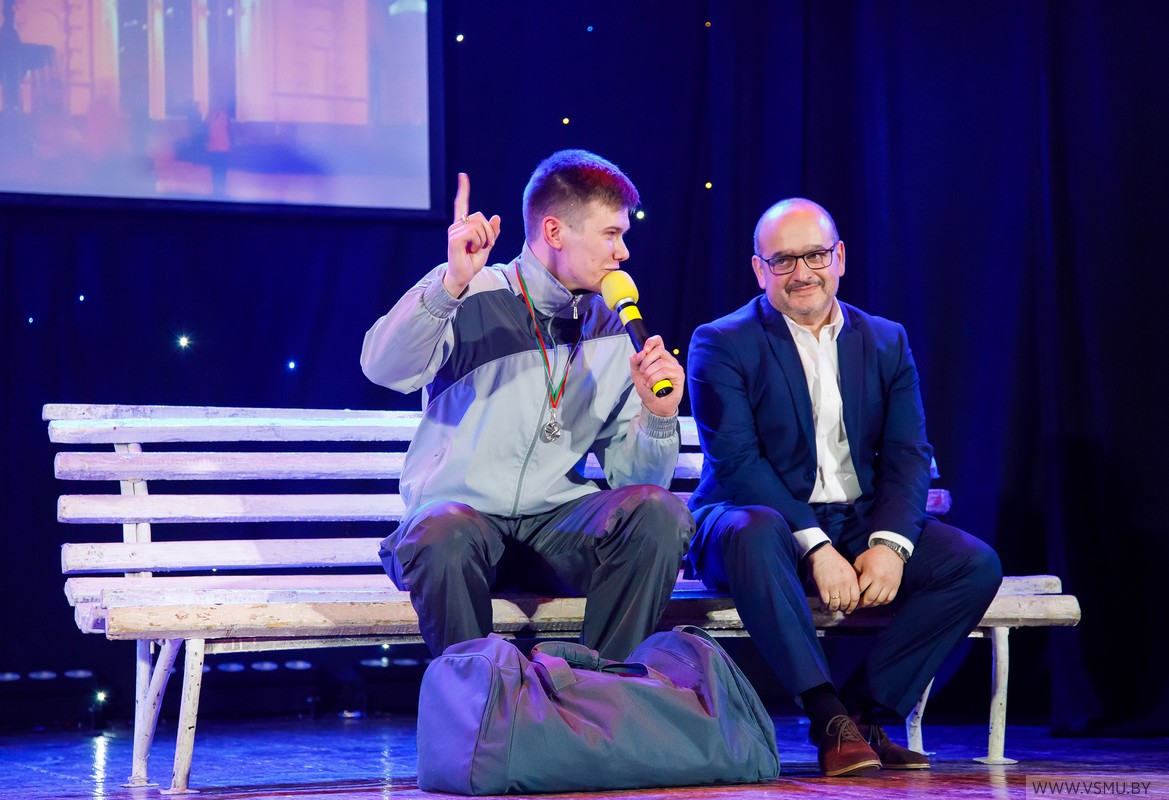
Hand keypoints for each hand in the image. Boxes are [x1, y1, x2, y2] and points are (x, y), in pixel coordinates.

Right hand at [444, 172, 501, 296]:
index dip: (463, 190)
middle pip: (480, 216)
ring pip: (478, 225)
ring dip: (484, 239)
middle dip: (489, 231)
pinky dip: (478, 242)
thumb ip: (492, 232)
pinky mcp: (454, 239)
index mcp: (463, 226)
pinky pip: (473, 233)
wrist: (463, 276)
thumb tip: (497, 217)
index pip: (461, 204)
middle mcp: (456, 226)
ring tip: (477, 249)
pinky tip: (472, 250)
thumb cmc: (472, 262)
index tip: (463, 175)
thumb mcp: (487, 245)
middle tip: (485, 245)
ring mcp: (454, 231)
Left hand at [630, 335, 684, 416]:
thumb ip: (635, 362)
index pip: (658, 341)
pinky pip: (665, 371)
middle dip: (646, 362)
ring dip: (649, 374)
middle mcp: (668, 360)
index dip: (651, 342)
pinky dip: (655, 378)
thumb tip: (640, 353)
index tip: (645, 349)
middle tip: (642, 373)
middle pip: (658, 350)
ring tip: (647, 382)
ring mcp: (675, 367)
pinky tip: (652, 385)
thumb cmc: (648, 390)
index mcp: (658, 357)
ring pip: (660, 362)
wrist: (654, 405)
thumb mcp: (636, 374)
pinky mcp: (679, 375)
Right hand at [808, 544, 860, 613]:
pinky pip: (825, 602)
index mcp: (852, 579)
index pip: (855, 599)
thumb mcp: (848, 569)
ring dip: (834, 608)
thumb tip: (851, 596)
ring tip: (833, 608)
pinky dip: (825, 605)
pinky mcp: (822, 588)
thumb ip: (851, 582)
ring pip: (836, 605)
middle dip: (844, 609)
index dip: (853, 606)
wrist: (821, 553)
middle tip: (841, 610)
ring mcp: (833, 587)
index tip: (850, 609)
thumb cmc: (835, 561)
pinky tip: (825, 605)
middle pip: (846, 603)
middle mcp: (844, 584)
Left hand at [853, 545, 904, 607]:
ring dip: (872, 604)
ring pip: (879, 600)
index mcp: (870, 574)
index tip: (850, 599)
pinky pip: (889, 599)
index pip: (860, 590)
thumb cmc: (873, 555)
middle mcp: (880, 581)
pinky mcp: (896, 586)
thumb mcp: (860, 560)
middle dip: (862, 604)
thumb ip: (855, 572)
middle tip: (857, 606)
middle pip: (870, 598)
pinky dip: (882, 602)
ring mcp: (889, 584)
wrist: (891, 551)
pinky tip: (877, 602)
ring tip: (866, 605)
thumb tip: (849, 585)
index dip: (854, 596)